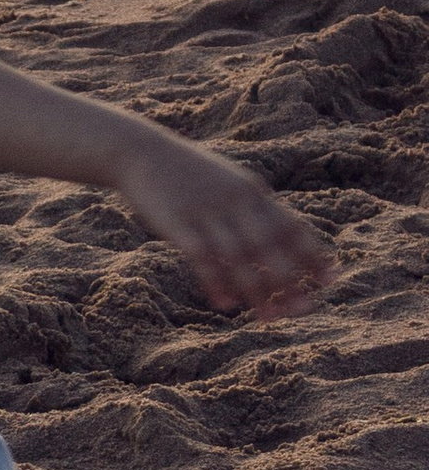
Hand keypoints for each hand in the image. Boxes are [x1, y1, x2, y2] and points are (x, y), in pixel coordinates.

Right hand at [108, 122, 336, 319]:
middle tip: (302, 310)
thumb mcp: (226, 181)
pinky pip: (203, 258)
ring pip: (239, 257)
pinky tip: (224, 304)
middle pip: (270, 246)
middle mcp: (234, 200)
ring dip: (256, 290)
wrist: (140, 151)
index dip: (312, 254)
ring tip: (267, 318)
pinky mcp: (178, 222)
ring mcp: (206, 210)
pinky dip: (216, 282)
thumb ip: (251, 207)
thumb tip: (277, 238)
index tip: (330, 281)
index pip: (290, 225)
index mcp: (251, 191)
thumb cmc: (187, 173)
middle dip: (289, 280)